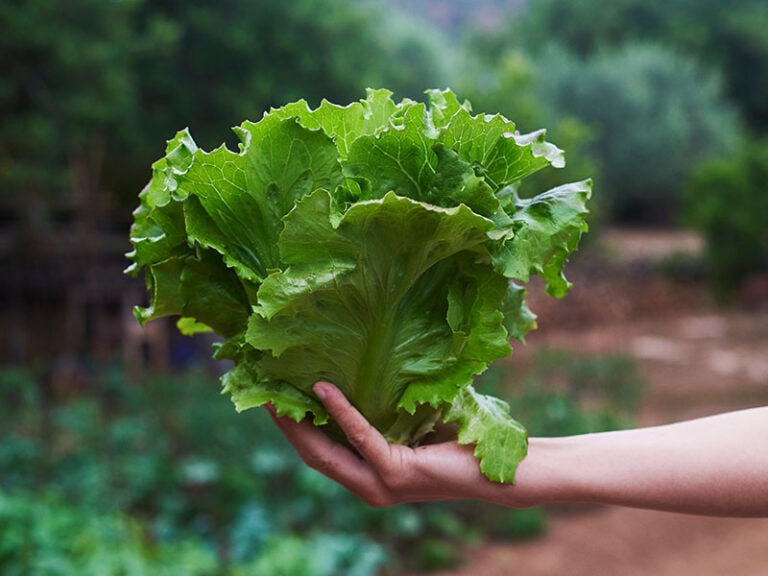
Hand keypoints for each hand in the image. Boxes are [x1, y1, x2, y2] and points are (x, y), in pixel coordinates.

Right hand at [266, 381, 518, 506]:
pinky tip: (325, 388)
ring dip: (299, 420)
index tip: (272, 398)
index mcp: (368, 476)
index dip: (292, 428)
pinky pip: (360, 436)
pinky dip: (340, 411)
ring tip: (279, 391)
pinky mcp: (395, 474)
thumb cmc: (456, 441)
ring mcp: (379, 484)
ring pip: (325, 452)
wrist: (495, 468)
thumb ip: (381, 409)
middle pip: (312, 454)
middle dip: (285, 425)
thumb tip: (356, 365)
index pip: (319, 453)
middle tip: (263, 392)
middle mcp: (368, 486)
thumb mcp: (407, 423)